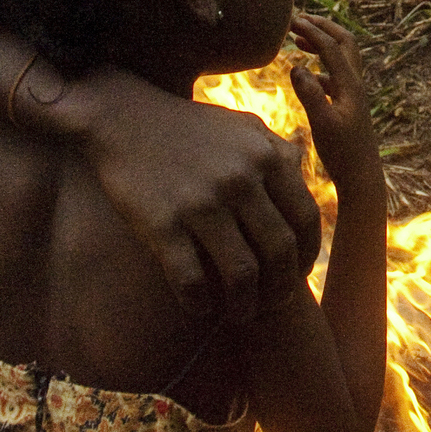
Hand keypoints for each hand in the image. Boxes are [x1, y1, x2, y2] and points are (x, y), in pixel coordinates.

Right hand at [72, 75, 322, 322]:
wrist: (121, 118)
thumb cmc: (188, 126)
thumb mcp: (242, 125)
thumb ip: (277, 149)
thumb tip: (305, 174)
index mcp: (264, 157)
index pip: (305, 219)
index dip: (308, 255)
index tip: (298, 274)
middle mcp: (239, 180)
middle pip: (280, 252)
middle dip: (281, 288)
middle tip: (272, 303)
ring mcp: (200, 203)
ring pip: (242, 275)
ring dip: (245, 305)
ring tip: (239, 313)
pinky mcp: (161, 224)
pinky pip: (191, 281)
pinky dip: (200, 304)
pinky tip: (199, 307)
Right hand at [289, 12, 379, 201]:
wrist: (362, 179)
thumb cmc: (342, 154)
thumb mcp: (322, 124)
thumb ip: (309, 95)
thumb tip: (296, 66)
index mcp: (349, 85)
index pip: (331, 46)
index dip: (311, 30)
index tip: (291, 19)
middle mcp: (355, 85)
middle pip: (344, 42)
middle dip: (323, 26)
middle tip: (300, 19)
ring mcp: (353, 95)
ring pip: (341, 58)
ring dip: (322, 44)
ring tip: (299, 39)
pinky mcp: (348, 107)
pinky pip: (335, 76)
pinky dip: (321, 67)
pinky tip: (306, 75)